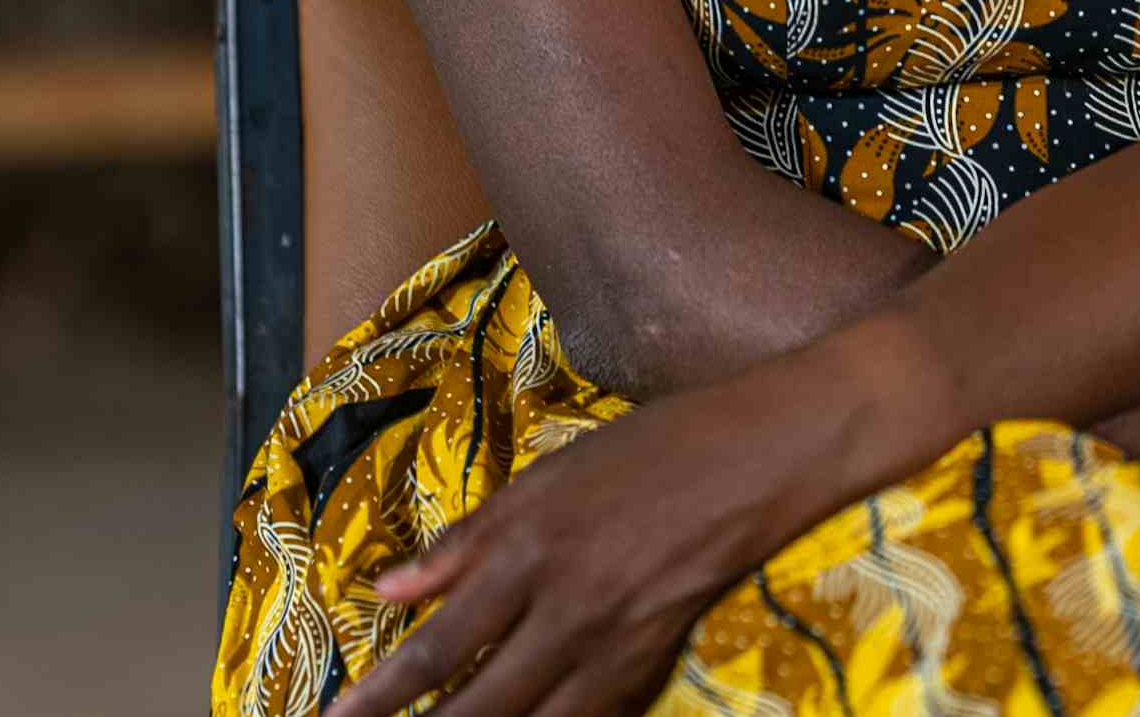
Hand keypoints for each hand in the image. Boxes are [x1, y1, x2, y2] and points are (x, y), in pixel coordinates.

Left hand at [324, 371, 831, 716]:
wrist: (758, 455)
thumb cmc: (647, 449)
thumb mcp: (545, 478)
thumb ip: (465, 542)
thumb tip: (386, 589)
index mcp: (529, 552)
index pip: (438, 644)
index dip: (381, 693)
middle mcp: (566, 610)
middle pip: (481, 705)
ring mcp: (616, 645)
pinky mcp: (654, 663)